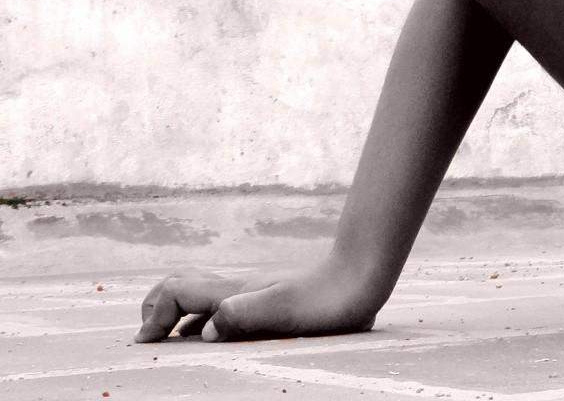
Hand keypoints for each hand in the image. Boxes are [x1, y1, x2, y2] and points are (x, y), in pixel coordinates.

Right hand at [135, 257, 383, 341]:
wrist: (361, 276)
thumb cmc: (326, 298)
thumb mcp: (282, 311)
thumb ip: (241, 316)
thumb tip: (201, 333)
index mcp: (233, 291)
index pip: (176, 291)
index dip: (152, 316)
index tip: (144, 346)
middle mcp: (237, 287)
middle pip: (180, 284)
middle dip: (154, 307)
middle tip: (146, 337)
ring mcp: (251, 291)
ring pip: (199, 294)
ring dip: (176, 313)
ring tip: (166, 339)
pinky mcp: (266, 298)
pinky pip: (221, 304)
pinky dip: (201, 317)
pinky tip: (211, 336)